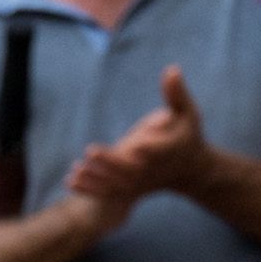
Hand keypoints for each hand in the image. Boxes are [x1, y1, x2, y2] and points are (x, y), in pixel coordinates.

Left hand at [69, 67, 211, 208]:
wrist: (190, 170)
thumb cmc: (188, 135)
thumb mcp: (188, 113)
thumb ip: (177, 94)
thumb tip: (172, 68)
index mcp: (169, 150)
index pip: (159, 150)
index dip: (148, 147)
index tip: (135, 144)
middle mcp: (154, 169)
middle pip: (133, 168)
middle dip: (111, 162)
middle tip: (90, 151)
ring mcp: (142, 182)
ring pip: (118, 184)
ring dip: (96, 179)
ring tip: (75, 171)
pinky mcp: (133, 190)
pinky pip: (110, 193)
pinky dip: (90, 190)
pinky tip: (70, 182)